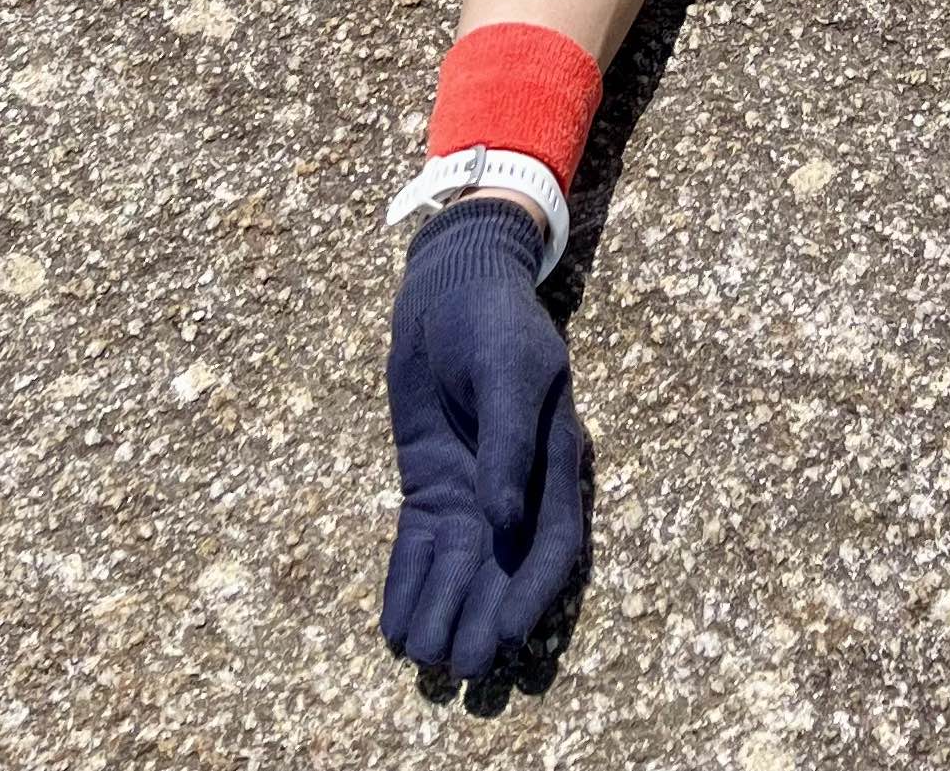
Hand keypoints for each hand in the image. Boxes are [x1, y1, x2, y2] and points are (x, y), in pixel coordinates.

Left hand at [380, 197, 588, 676]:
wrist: (451, 286)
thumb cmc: (490, 319)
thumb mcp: (503, 370)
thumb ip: (506, 443)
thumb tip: (504, 520)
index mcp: (554, 457)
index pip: (552, 542)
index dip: (534, 593)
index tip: (510, 635)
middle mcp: (517, 485)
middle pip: (505, 567)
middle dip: (486, 617)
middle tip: (462, 663)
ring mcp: (473, 488)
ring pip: (461, 566)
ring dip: (446, 610)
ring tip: (423, 657)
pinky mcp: (431, 484)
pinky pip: (421, 545)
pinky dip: (410, 584)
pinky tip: (395, 624)